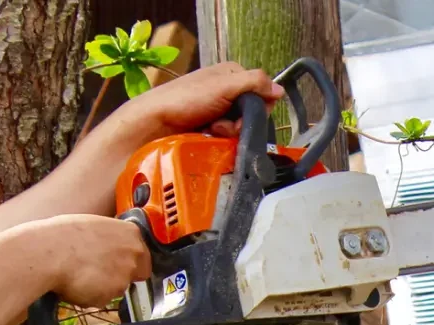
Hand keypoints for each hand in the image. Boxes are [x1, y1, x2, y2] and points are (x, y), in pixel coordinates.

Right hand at [41, 215, 151, 307]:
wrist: (48, 253)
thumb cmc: (63, 235)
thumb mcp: (94, 226)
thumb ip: (111, 239)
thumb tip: (110, 247)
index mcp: (131, 233)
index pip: (143, 255)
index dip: (128, 261)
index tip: (115, 263)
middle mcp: (134, 254)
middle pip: (135, 273)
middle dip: (120, 276)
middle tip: (98, 273)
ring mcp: (125, 275)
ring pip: (118, 288)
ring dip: (104, 287)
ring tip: (81, 276)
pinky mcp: (112, 293)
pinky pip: (103, 299)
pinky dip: (92, 296)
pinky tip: (77, 285)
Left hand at [109, 62, 284, 145]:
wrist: (155, 123)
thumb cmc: (184, 99)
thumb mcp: (224, 85)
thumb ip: (254, 84)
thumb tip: (279, 90)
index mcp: (232, 75)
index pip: (262, 92)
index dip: (257, 107)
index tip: (244, 114)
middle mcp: (226, 91)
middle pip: (251, 113)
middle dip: (240, 122)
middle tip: (223, 124)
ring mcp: (217, 111)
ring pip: (239, 128)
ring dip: (228, 133)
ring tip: (211, 131)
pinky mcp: (209, 128)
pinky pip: (226, 138)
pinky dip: (219, 139)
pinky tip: (207, 136)